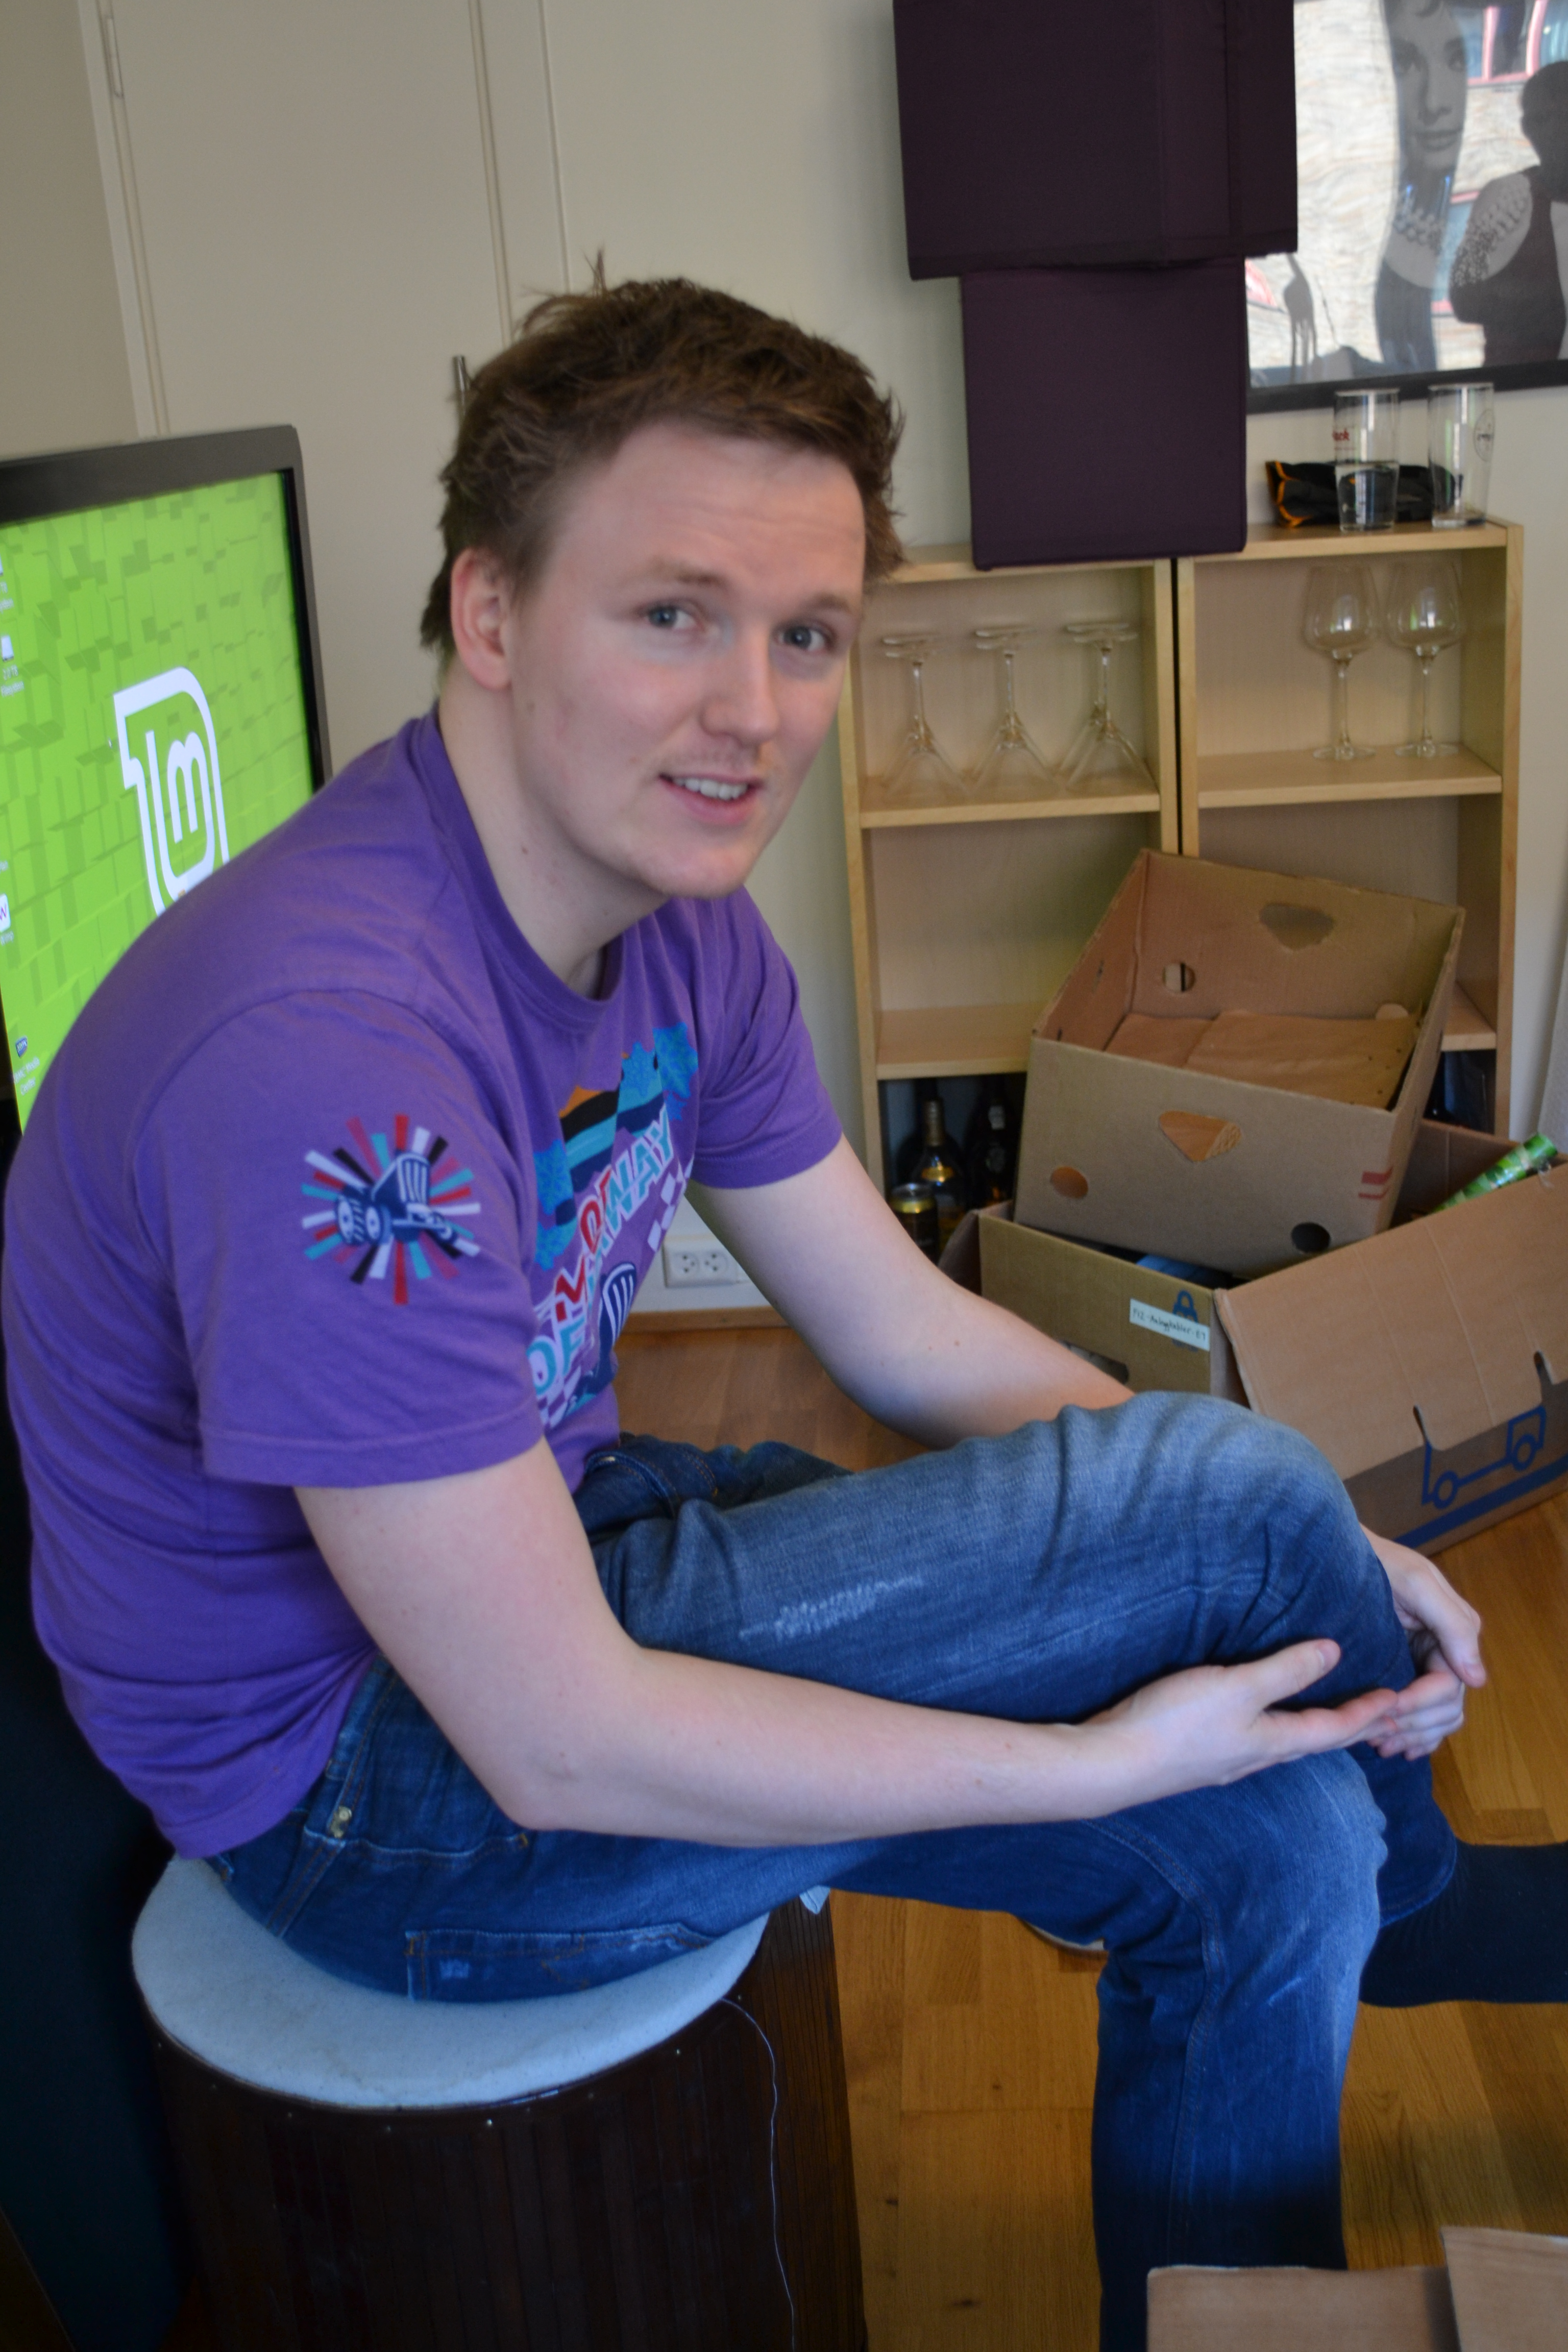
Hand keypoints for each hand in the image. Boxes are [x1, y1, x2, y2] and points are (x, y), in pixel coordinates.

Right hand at [1085, 1640, 1399, 1804]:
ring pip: (1287, 1743)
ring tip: (1328, 1710)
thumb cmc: (1175, 1724)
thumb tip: (1335, 1652)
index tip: (1398, 1697)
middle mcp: (1257, 1756)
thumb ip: (1284, 1671)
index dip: (1368, 1712)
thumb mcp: (1236, 1688)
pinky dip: (1278, 1725)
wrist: (1114, 1764)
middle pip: (1316, 1741)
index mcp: (1273, 1742)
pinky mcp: (1202, 1756)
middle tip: (1379, 1712)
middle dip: (1351, 1726)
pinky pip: (1258, 1740)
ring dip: (1315, 1727)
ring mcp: (1229, 1760)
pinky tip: (1261, 1717)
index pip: (1335, 1729)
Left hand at [1361, 1526, 1483, 1760]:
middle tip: (1378, 1738)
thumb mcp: (1417, 1583)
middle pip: (1446, 1709)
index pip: (1448, 1686)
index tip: (1386, 1708)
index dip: (1420, 1703)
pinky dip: (1416, 1737)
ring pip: (1438, 1720)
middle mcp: (1446, 1653)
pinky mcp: (1408, 1673)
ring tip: (1381, 1746)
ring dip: (1414, 1736)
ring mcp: (1426, 1665)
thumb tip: (1478, 1679)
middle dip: (1415, 1726)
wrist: (1339, 1555)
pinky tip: (1395, 1749)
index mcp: (1454, 1633)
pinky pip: (1426, 1718)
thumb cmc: (1377, 1562)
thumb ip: (1453, 1624)